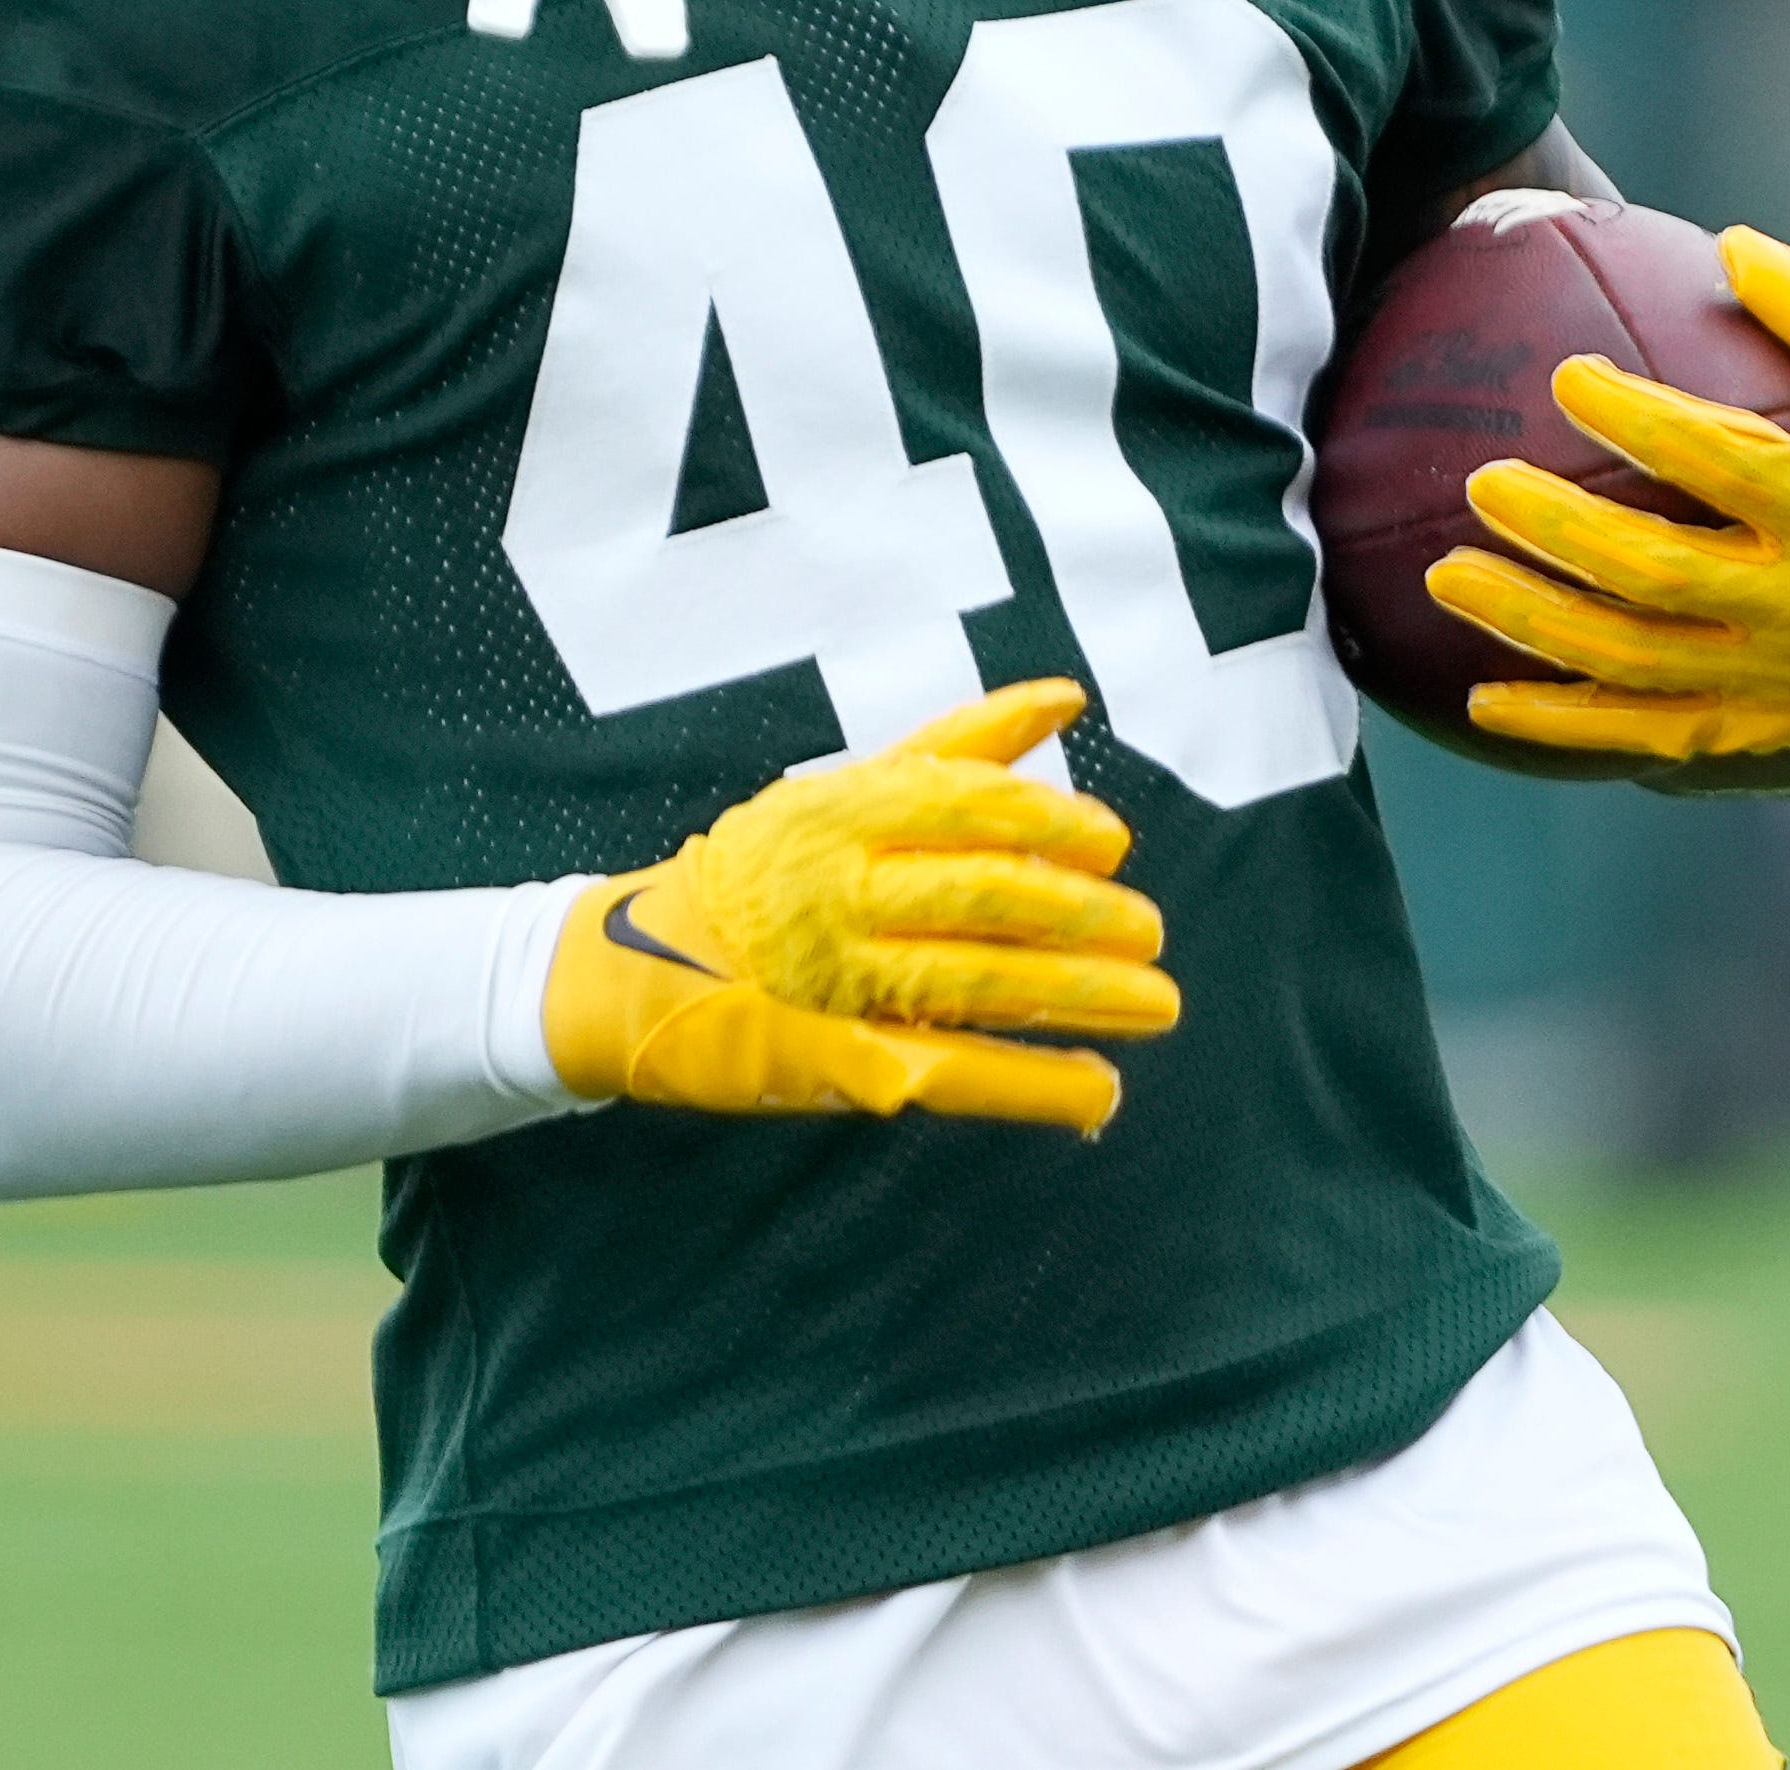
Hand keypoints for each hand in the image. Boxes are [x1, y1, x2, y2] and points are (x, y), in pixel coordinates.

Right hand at [542, 680, 1177, 1133]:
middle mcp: (837, 888)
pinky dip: (1031, 1085)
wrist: (633, 968)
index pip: (964, 805)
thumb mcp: (844, 787)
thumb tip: (1066, 697)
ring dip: (1077, 996)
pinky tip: (1097, 1090)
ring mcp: (836, 978)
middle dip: (1078, 916)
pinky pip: (952, 1071)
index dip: (1050, 823)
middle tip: (1152, 930)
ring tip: (1156, 1004)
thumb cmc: (764, 865)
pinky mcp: (839, 1059)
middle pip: (979, 896)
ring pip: (977, 982)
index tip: (1115, 843)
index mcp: (842, 808)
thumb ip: (959, 744)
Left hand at [1422, 226, 1789, 771]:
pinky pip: (1638, 734)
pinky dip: (1559, 725)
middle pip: (1661, 574)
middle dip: (1564, 530)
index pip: (1732, 467)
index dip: (1647, 422)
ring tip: (1443, 574)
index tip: (1568, 374)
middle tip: (1480, 481)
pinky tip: (1478, 701)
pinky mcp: (1746, 729)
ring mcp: (1771, 681)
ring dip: (1533, 622)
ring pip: (1633, 660)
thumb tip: (1734, 241)